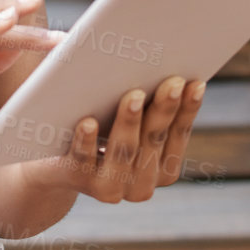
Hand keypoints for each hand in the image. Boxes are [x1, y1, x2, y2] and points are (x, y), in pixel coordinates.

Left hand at [22, 75, 205, 202]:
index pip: (179, 135)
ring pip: (124, 151)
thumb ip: (148, 100)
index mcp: (162, 168)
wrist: (53, 164)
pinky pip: (83, 159)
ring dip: (130, 122)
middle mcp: (141, 185)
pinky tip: (88, 121)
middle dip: (164, 110)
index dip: (189, 110)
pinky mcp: (78, 181)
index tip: (195, 83)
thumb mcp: (127, 117)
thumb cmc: (100, 125)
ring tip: (132, 95)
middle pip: (154, 141)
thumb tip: (167, 63)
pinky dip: (87, 140)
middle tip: (172, 82)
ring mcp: (111, 187)